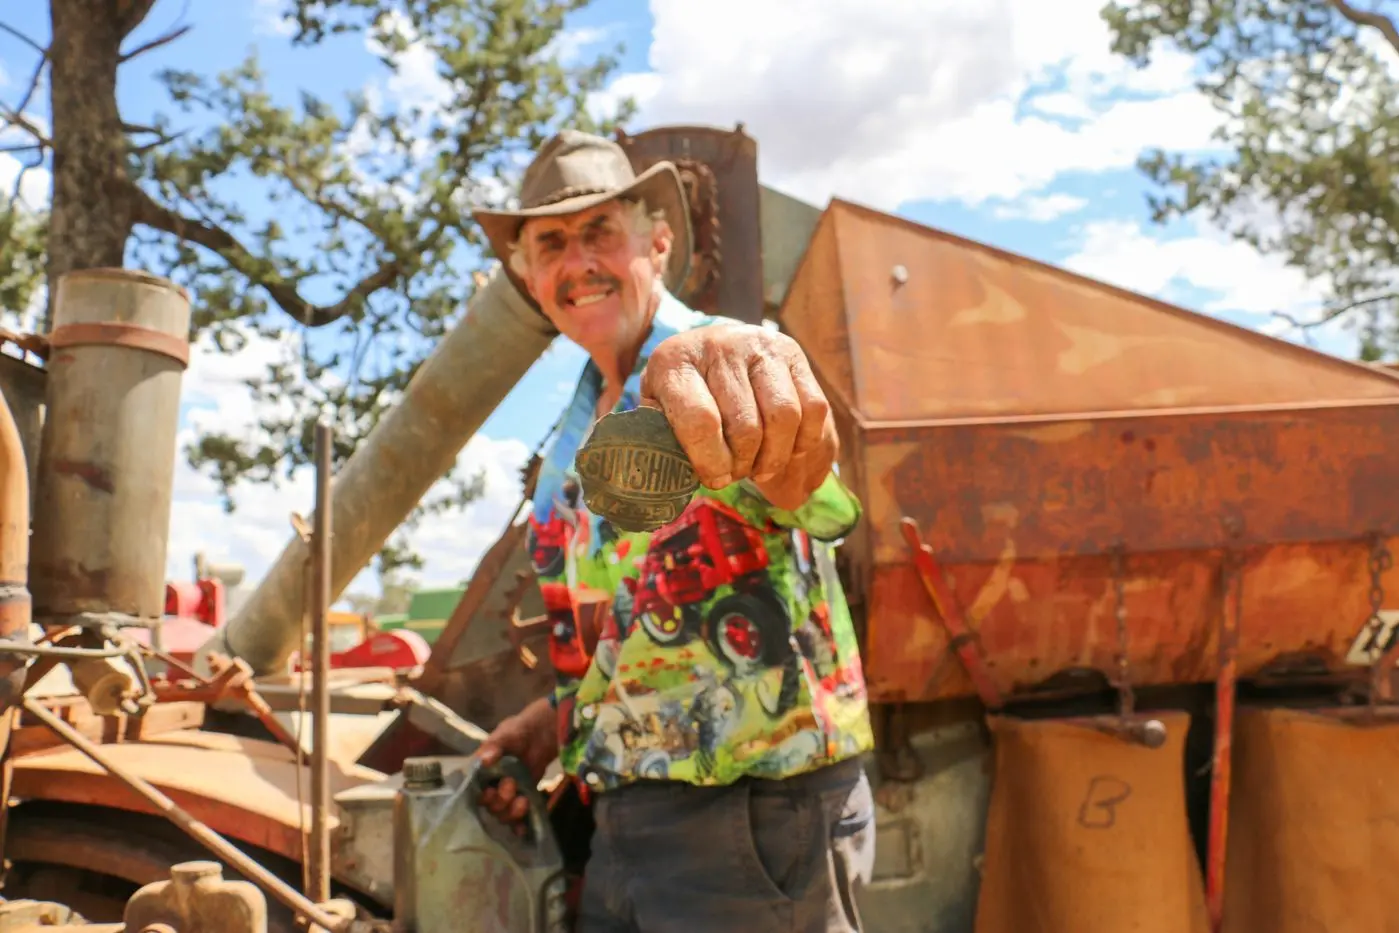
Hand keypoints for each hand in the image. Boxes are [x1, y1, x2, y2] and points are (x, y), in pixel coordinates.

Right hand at [477, 696, 558, 829]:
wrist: (541, 733)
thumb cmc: (518, 730)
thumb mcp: (505, 735)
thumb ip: (495, 747)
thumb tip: (484, 760)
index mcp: (481, 772)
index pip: (474, 792)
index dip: (482, 797)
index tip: (491, 791)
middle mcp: (491, 785)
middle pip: (490, 807)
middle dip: (501, 802)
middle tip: (512, 785)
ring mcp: (507, 793)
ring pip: (503, 814)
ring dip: (512, 812)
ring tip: (523, 801)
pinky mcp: (522, 797)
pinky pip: (519, 816)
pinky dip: (520, 825)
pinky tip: (524, 829)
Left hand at [639, 324, 837, 509]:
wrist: (710, 350)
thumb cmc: (682, 394)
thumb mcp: (659, 412)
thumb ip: (664, 443)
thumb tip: (676, 480)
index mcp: (675, 362)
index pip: (700, 421)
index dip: (711, 462)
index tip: (714, 479)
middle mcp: (719, 345)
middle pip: (746, 426)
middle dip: (744, 464)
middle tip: (736, 474)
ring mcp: (761, 345)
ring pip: (784, 417)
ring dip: (775, 457)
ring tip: (759, 466)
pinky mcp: (793, 353)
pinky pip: (814, 407)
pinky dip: (803, 440)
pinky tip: (785, 449)